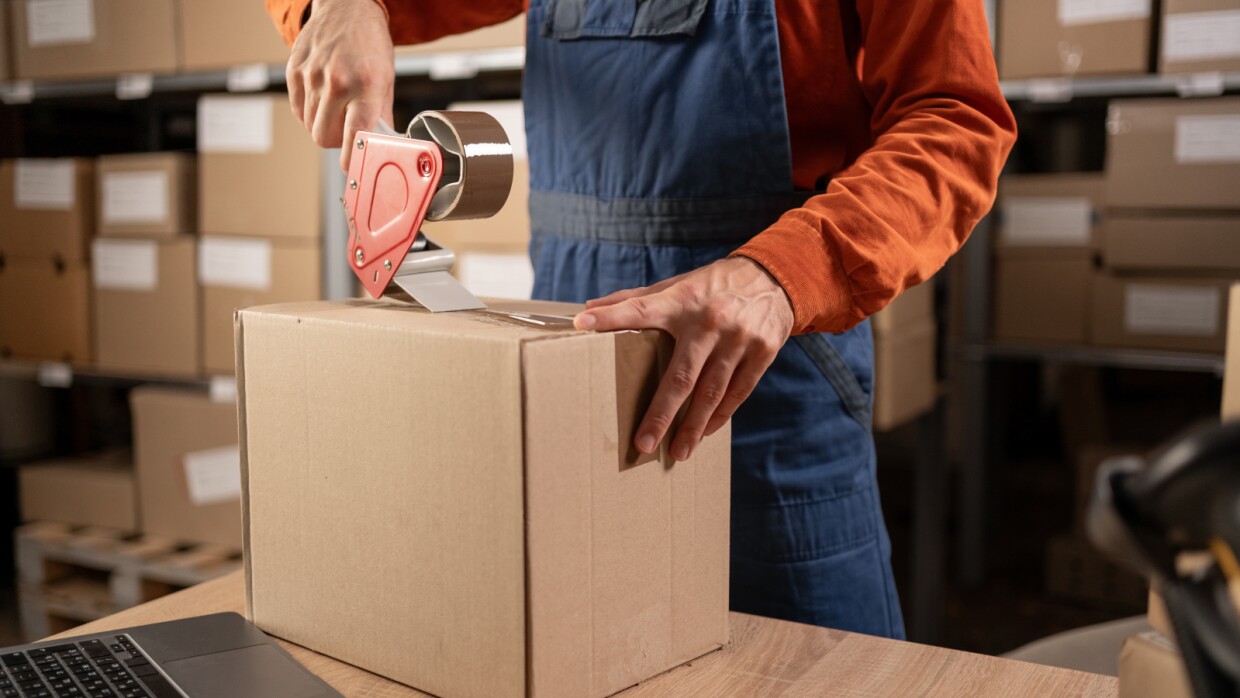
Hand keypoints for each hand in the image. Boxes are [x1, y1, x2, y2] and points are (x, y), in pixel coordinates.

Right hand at [286, 0, 394, 170]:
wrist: (347, 7)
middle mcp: (337, 81)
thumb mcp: (386, 79)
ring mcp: (312, 75)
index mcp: (366, 85)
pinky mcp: (294, 71)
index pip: (356, 136)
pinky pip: (297, 109)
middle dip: (336, 142)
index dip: (353, 159)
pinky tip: (322, 97)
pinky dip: (309, 111)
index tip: (353, 170)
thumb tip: (380, 146)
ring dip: (323, 125)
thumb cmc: (370, 44)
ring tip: (337, 107)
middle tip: (347, 131)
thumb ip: (381, 115)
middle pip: (324, 137)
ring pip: (310, 126)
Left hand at [575, 257, 793, 460]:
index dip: (611, 317)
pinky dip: (720, 416)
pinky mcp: (762, 352)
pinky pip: (737, 392)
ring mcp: (738, 340)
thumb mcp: (678, 285)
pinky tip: (704, 433)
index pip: (641, 309)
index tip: (582, 325)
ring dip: (693, 426)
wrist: (774, 278)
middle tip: (642, 443)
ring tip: (677, 452)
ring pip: (712, 392)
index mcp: (682, 301)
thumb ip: (636, 299)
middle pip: (681, 376)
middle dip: (660, 413)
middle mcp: (710, 322)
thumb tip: (589, 309)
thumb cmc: (713, 285)